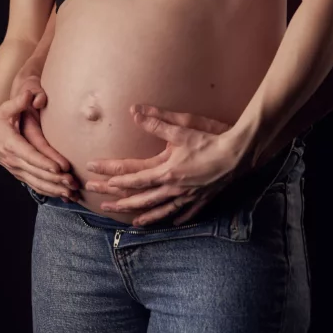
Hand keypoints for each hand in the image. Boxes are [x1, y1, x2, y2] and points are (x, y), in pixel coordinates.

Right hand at [0, 89, 79, 200]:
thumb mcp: (6, 108)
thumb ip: (18, 102)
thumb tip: (29, 94)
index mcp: (11, 143)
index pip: (29, 155)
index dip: (44, 162)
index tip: (59, 167)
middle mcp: (13, 159)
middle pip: (36, 172)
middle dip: (55, 179)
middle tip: (73, 181)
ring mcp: (16, 169)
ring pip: (36, 182)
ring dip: (54, 188)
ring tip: (71, 192)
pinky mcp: (19, 174)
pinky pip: (34, 185)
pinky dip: (49, 192)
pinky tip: (62, 195)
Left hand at [85, 105, 243, 226]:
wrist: (238, 154)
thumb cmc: (211, 138)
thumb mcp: (183, 128)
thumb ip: (157, 122)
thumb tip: (134, 112)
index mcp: (166, 170)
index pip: (131, 175)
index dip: (110, 173)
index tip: (93, 172)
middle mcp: (173, 187)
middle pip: (140, 196)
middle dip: (117, 199)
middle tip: (98, 202)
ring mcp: (187, 196)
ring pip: (159, 209)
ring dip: (141, 215)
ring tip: (128, 221)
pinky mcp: (200, 199)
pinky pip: (183, 212)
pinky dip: (171, 217)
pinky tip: (167, 221)